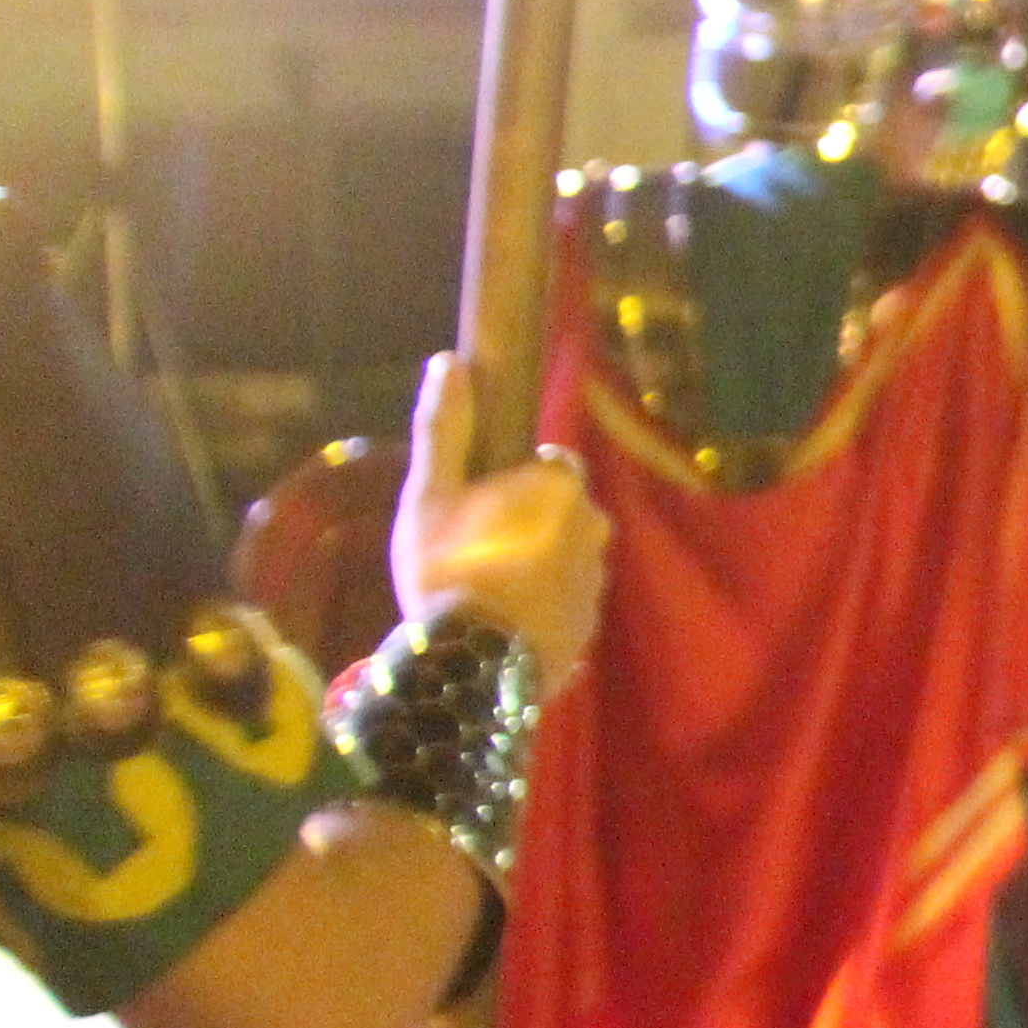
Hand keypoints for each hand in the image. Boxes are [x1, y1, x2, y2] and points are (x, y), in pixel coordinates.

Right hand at [388, 354, 607, 689]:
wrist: (471, 666)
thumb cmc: (447, 568)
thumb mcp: (430, 494)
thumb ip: (446, 428)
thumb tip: (450, 361)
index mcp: (561, 487)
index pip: (552, 464)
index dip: (516, 479)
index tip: (481, 502)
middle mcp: (594, 526)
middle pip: (561, 511)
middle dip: (527, 522)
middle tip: (474, 549)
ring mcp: (597, 580)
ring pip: (565, 557)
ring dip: (536, 565)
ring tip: (484, 590)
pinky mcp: (591, 626)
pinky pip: (565, 602)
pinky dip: (542, 606)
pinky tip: (503, 623)